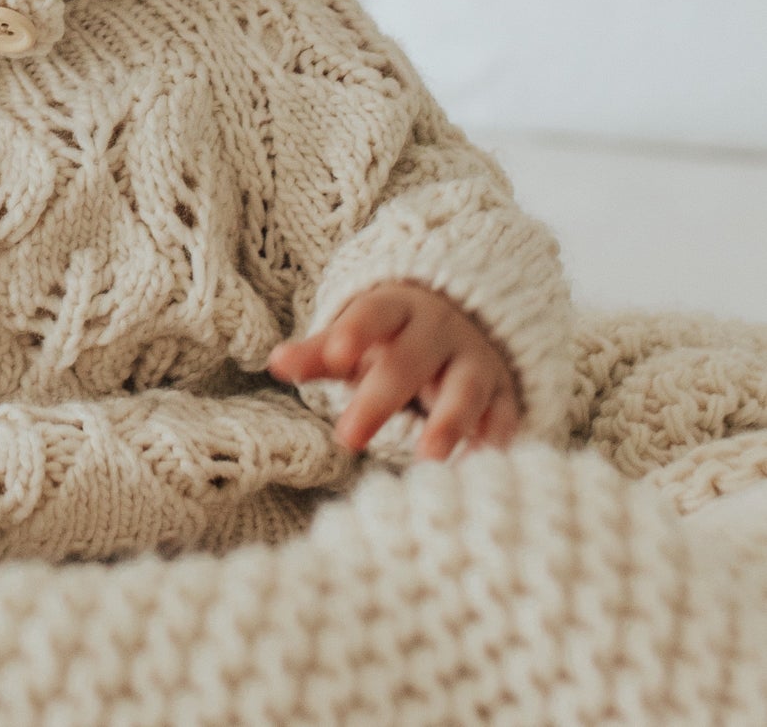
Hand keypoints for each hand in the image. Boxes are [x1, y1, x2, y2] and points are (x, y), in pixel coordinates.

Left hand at [266, 281, 520, 461]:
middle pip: (410, 360)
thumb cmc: (392, 340)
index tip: (335, 355)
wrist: (461, 323)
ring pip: (466, 387)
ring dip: (450, 421)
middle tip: (347, 438)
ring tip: (428, 458)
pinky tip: (482, 469)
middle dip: (380, 398)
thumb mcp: (355, 339)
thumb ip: (318, 354)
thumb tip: (275, 361)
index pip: (374, 314)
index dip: (356, 332)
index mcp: (397, 309)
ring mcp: (475, 361)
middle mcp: (439, 331)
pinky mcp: (503, 393)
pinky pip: (504, 416)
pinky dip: (495, 441)